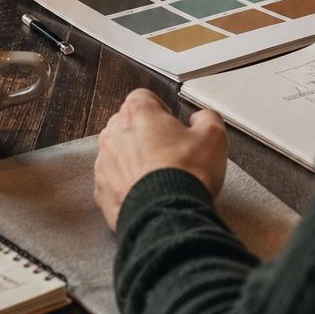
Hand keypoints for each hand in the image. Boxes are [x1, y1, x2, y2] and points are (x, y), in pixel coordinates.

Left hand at [94, 89, 226, 230]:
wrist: (167, 216)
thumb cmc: (185, 175)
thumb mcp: (213, 137)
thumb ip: (207, 118)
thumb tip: (200, 119)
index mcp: (137, 112)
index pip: (144, 98)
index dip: (162, 111)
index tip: (173, 127)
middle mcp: (113, 132)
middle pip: (128, 125)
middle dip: (147, 136)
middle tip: (170, 154)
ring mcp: (104, 161)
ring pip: (119, 153)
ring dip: (135, 161)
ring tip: (159, 178)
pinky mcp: (101, 189)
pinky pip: (113, 181)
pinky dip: (127, 185)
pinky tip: (147, 194)